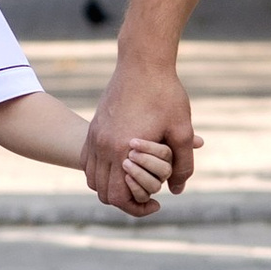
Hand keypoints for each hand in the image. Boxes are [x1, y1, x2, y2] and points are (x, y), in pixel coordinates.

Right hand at [84, 56, 198, 215]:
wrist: (142, 62)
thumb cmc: (165, 94)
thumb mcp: (182, 131)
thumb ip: (182, 165)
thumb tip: (176, 190)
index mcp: (121, 149)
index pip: (118, 196)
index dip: (136, 207)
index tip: (156, 203)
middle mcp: (102, 145)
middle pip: (102, 192)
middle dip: (124, 200)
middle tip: (147, 196)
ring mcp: (94, 135)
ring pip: (92, 178)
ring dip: (110, 186)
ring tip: (134, 182)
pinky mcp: (94, 127)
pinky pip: (88, 160)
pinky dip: (101, 171)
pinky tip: (122, 165)